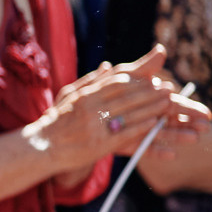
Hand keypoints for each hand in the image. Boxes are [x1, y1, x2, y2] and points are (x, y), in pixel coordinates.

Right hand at [29, 46, 210, 174]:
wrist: (42, 146)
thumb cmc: (56, 120)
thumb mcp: (69, 95)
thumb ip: (90, 81)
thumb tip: (107, 66)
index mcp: (85, 95)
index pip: (117, 83)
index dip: (139, 81)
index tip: (155, 79)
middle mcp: (91, 108)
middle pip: (128, 97)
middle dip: (151, 93)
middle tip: (169, 89)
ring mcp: (95, 126)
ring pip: (130, 114)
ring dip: (152, 108)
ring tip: (169, 104)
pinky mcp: (99, 144)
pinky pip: (125, 133)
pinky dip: (141, 127)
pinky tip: (155, 123)